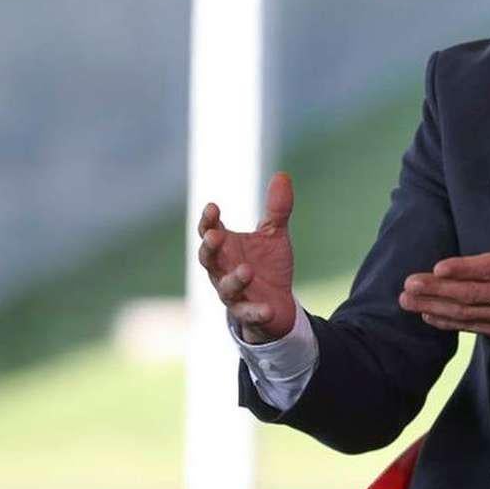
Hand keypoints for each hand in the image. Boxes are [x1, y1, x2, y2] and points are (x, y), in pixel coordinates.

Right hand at [196, 172, 296, 342]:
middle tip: (215, 236)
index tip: (213, 207)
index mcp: (226, 248)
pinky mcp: (247, 313)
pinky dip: (256, 311)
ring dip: (234, 279)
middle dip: (209, 248)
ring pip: (225, 287)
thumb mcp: (274, 235)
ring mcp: (232, 293)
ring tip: (247, 270)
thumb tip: (282, 175)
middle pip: (207, 259)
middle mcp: (222, 270)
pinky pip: (248, 313)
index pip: (209, 232)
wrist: (278, 303)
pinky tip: (267, 308)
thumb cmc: (268, 265)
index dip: (208, 220)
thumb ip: (277, 209)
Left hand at [398, 177, 489, 341]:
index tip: (437, 267)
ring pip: (467, 315)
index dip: (462, 270)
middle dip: (436, 291)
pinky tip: (429, 316)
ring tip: (408, 301)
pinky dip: (450, 323)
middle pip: (470, 295)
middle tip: (408, 286)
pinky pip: (474, 328)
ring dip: (435, 308)